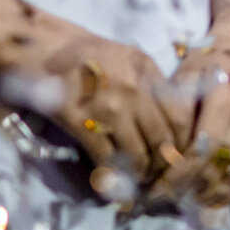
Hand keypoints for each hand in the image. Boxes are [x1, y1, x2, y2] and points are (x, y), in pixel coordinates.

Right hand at [0, 15, 181, 188]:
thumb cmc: (91, 55)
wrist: (47, 49)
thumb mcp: (132, 59)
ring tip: (138, 178)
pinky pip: (105, 157)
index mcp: (149, 73)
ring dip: (139, 172)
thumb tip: (172, 120)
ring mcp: (109, 108)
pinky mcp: (81, 123)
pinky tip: (111, 179)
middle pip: (162, 139)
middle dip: (163, 163)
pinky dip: (111, 174)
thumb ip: (153, 85)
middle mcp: (134, 91)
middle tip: (160, 174)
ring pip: (137, 153)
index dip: (182, 141)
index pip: (180, 115)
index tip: (178, 154)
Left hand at [152, 0, 229, 208]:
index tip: (150, 190)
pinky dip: (222, 198)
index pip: (200, 149)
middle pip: (215, 169)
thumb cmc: (203, 66)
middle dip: (183, 192)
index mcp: (227, 97)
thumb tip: (150, 158)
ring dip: (200, 198)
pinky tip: (199, 202)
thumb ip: (170, 117)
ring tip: (173, 205)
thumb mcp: (182, 80)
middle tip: (155, 203)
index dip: (175, 176)